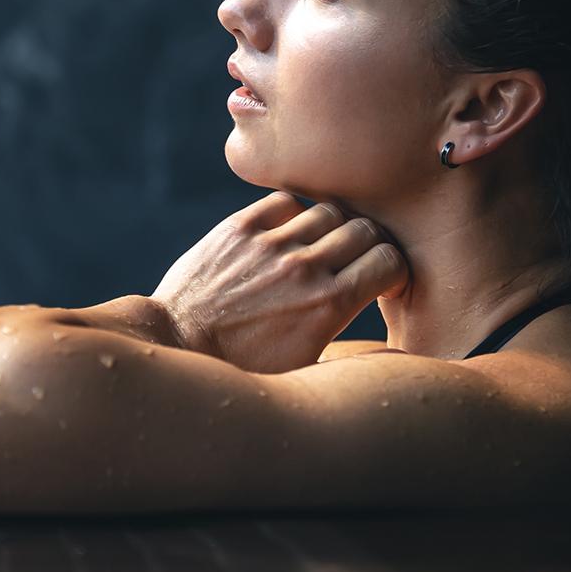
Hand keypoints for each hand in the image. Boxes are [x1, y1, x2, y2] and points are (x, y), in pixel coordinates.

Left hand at [151, 191, 409, 372]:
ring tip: (320, 248)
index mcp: (329, 305)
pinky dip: (293, 214)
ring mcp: (269, 244)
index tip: (382, 281)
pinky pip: (285, 202)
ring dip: (333, 228)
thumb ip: (349, 342)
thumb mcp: (306, 368)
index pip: (390, 261)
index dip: (392, 271)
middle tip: (356, 262)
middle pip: (366, 230)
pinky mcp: (238, 229)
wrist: (178, 347)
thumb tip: (383, 334)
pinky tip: (286, 236)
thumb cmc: (244, 370)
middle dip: (369, 246)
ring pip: (329, 211)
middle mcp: (304, 268)